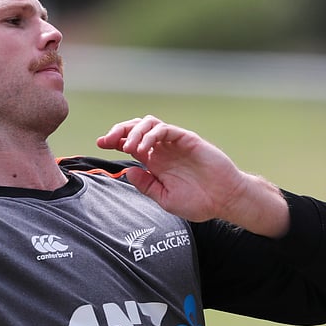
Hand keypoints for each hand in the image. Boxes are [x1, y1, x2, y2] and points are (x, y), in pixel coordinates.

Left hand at [97, 115, 289, 235]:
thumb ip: (146, 185)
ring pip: (149, 124)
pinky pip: (166, 129)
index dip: (114, 140)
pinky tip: (144, 150)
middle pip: (136, 128)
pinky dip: (151, 135)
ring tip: (129, 147)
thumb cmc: (198, 202)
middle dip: (118, 130)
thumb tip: (127, 171)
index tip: (100, 144)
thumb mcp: (165, 198)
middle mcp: (163, 149)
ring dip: (134, 131)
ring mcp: (175, 143)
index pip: (130, 143)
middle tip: (107, 141)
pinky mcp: (188, 139)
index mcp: (155, 162)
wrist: (225, 201)